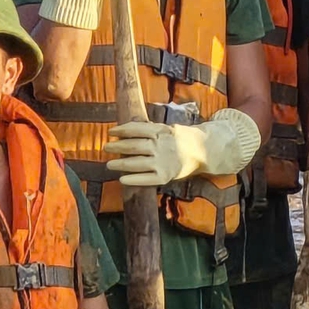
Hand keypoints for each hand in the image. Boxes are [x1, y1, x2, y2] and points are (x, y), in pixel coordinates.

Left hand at [104, 110, 260, 186]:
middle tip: (105, 148)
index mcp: (160, 131)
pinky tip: (122, 179)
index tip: (111, 131)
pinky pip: (145, 179)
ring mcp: (162, 162)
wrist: (203, 151)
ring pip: (135, 163)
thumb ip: (150, 130)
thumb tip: (124, 131)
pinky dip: (132, 179)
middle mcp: (160, 146)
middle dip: (117, 147)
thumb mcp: (167, 129)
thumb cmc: (181, 139)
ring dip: (119, 164)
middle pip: (132, 146)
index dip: (121, 130)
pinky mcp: (165, 176)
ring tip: (109, 164)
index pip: (136, 129)